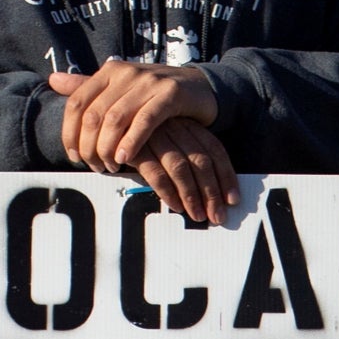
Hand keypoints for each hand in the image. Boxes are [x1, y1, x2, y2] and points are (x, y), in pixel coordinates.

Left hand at [52, 59, 216, 169]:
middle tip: (94, 166)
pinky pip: (144, 121)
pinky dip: (131, 142)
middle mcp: (125, 73)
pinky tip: (125, 159)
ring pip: (115, 119)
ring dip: (107, 148)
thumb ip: (88, 87)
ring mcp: (148, 82)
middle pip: (93, 114)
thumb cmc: (154, 94)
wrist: (199, 87)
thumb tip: (52, 80)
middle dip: (89, 146)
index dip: (70, 132)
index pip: (76, 103)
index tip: (74, 156)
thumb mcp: (120, 89)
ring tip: (109, 166)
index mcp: (108, 71)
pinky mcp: (169, 94)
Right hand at [123, 117, 238, 225]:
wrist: (105, 122)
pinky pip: (155, 172)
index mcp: (187, 124)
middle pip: (201, 161)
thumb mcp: (168, 141)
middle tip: (218, 216)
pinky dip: (168, 192)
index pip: (215, 149)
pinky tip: (176, 206)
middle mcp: (173, 126)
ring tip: (199, 216)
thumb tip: (212, 193)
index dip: (226, 176)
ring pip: (180, 167)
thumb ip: (187, 159)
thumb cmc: (141, 138)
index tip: (233, 200)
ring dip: (192, 195)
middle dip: (212, 192)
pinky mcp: (133, 147)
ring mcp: (153, 135)